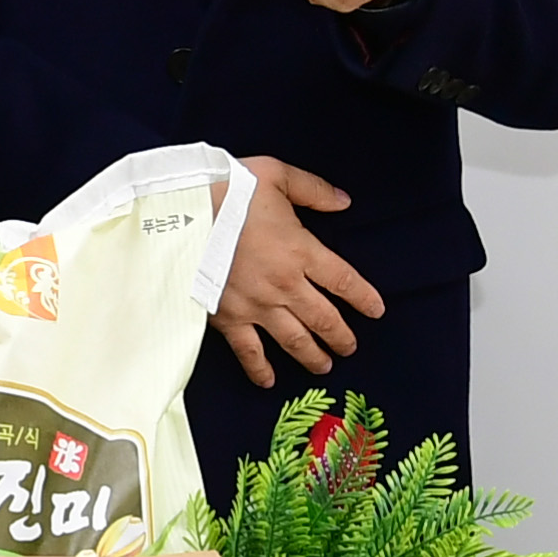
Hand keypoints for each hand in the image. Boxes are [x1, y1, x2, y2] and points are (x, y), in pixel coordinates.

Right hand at [212, 156, 382, 385]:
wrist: (181, 210)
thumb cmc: (229, 189)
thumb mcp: (277, 175)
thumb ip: (314, 190)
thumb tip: (344, 202)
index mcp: (301, 250)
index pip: (344, 281)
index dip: (364, 298)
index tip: (376, 311)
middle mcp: (285, 284)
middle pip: (324, 318)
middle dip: (342, 336)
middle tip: (350, 347)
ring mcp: (257, 305)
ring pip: (295, 340)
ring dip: (313, 356)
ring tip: (324, 366)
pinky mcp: (228, 317)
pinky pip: (249, 350)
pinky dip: (259, 368)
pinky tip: (268, 381)